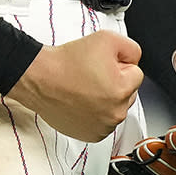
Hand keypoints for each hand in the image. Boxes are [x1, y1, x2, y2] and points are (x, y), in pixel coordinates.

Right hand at [8, 30, 143, 140]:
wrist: (39, 79)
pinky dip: (96, 113)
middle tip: (92, 76)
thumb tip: (135, 61)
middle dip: (115, 83)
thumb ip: (132, 49)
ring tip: (84, 88)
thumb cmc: (66, 62)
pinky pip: (103, 121)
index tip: (101, 66)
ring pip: (115, 107)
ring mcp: (102, 127)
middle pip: (128, 92)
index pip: (136, 74)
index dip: (119, 65)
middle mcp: (114, 113)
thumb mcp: (107, 39)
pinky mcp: (90, 135)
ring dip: (106, 99)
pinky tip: (81, 102)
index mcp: (122, 90)